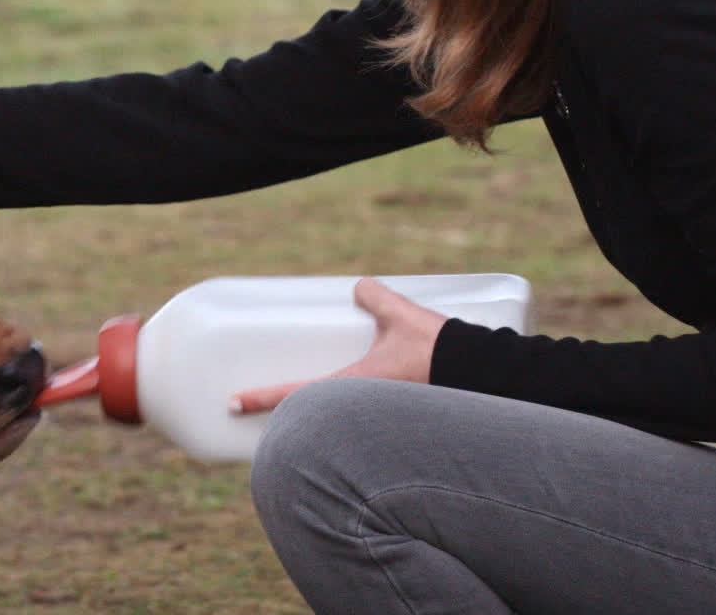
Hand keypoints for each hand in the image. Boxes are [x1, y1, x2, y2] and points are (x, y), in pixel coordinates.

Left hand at [229, 277, 445, 414]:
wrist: (482, 376)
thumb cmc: (438, 349)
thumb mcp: (401, 316)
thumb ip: (376, 298)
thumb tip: (358, 287)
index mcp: (352, 384)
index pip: (294, 393)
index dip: (261, 398)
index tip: (233, 402)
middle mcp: (360, 409)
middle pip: (310, 420)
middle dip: (283, 422)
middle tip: (256, 412)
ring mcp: (378, 421)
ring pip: (334, 428)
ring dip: (314, 428)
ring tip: (292, 420)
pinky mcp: (397, 422)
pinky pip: (360, 428)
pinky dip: (345, 429)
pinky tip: (341, 425)